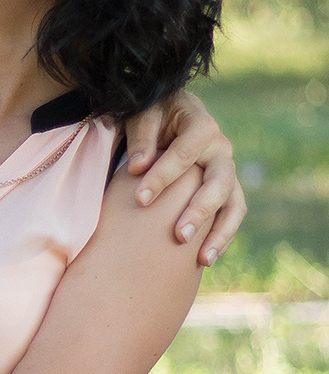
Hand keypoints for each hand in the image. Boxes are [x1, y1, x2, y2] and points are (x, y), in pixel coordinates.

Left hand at [124, 89, 244, 264]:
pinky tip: (206, 259)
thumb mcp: (143, 115)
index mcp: (201, 125)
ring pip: (234, 203)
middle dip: (200, 210)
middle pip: (218, 182)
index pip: (184, 153)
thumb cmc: (153, 115)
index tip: (140, 200)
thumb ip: (142, 137)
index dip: (162, 177)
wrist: (171, 115)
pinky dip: (223, 237)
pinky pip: (232, 214)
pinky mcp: (225, 189)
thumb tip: (139, 165)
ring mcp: (226, 171)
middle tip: (179, 235)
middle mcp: (220, 149)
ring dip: (220, 232)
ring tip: (202, 258)